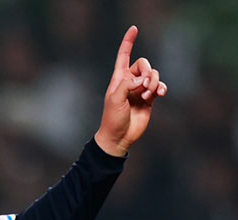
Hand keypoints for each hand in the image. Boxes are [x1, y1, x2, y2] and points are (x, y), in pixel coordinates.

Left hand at [94, 26, 166, 156]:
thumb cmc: (112, 118)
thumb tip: (143, 79)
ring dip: (154, 83)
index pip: (124, 55)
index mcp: (118, 79)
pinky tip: (159, 94)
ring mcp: (140, 90)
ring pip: (154, 75)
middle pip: (144, 64)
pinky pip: (160, 87)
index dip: (129, 42)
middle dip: (148, 73)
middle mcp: (130, 82)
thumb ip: (128, 85)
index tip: (134, 29)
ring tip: (148, 96)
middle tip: (144, 88)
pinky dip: (161, 88)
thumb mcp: (115, 99)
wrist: (119, 137)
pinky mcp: (149, 99)